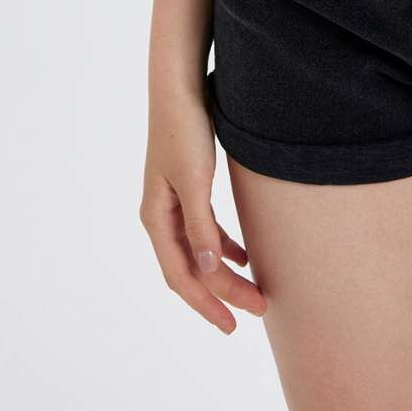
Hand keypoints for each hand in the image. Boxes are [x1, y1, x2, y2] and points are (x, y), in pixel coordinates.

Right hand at [141, 91, 267, 333]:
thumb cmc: (185, 130)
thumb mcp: (195, 181)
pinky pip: (205, 232)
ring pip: (199, 253)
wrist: (181, 87)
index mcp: (156, 219)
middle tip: (256, 312)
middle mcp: (160, 216)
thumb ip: (201, 227)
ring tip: (253, 292)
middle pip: (191, 269)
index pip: (182, 276)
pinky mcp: (188, 189)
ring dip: (224, 274)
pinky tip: (244, 257)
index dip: (208, 303)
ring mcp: (173, 203)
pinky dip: (224, 248)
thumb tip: (208, 272)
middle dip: (221, 294)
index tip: (235, 323)